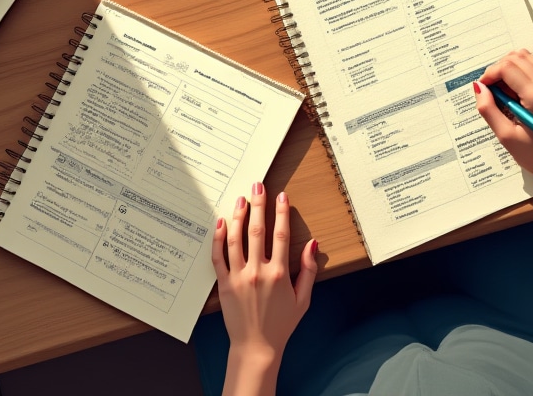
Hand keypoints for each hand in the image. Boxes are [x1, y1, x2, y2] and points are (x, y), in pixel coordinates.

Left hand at [212, 183, 317, 395]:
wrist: (257, 347)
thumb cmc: (281, 324)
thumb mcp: (303, 299)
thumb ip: (309, 270)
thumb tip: (313, 243)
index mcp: (279, 273)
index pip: (281, 234)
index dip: (282, 212)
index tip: (281, 196)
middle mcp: (258, 272)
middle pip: (258, 230)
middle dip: (259, 205)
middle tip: (258, 186)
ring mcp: (239, 277)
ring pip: (237, 239)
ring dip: (239, 216)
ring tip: (241, 199)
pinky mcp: (224, 284)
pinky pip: (219, 257)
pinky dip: (219, 238)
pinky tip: (221, 223)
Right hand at [474, 48, 532, 193]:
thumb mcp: (507, 137)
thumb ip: (488, 109)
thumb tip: (478, 87)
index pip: (506, 66)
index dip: (490, 74)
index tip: (484, 87)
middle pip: (518, 57)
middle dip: (500, 69)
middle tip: (494, 90)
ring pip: (531, 58)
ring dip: (515, 67)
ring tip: (509, 91)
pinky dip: (530, 70)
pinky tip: (524, 89)